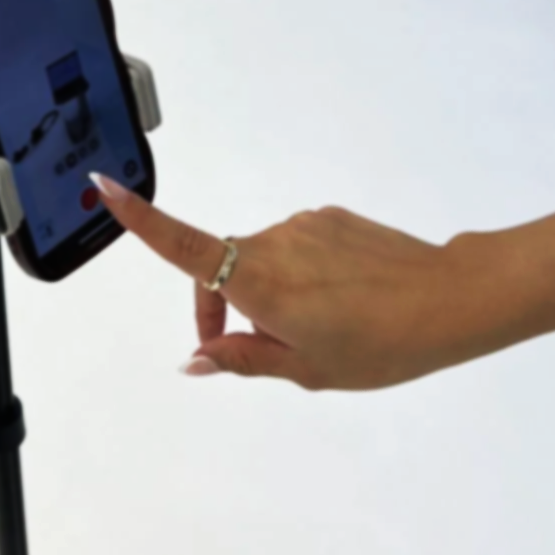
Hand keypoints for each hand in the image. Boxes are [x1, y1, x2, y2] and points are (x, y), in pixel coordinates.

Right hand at [90, 174, 506, 389]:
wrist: (450, 299)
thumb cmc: (383, 344)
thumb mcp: (306, 369)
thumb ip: (243, 359)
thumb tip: (196, 360)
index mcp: (261, 283)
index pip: (184, 248)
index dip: (139, 218)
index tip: (104, 185)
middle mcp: (274, 243)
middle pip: (221, 266)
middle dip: (223, 306)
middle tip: (255, 350)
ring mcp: (303, 225)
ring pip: (261, 258)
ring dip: (266, 290)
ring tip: (315, 328)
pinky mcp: (329, 218)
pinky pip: (295, 245)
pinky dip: (298, 273)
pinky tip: (337, 300)